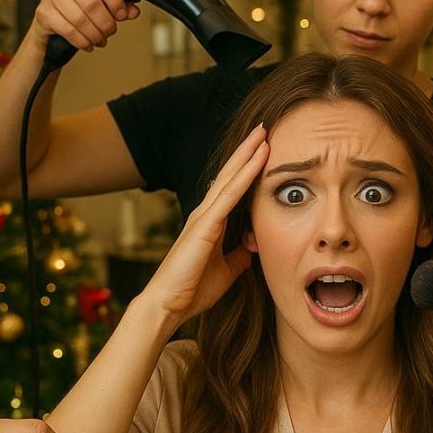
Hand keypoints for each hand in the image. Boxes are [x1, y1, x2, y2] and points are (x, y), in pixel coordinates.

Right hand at [31, 0, 139, 52]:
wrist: (54, 18)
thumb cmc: (85, 3)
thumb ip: (121, 4)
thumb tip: (133, 11)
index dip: (115, 0)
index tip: (121, 15)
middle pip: (91, 2)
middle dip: (106, 23)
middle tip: (110, 31)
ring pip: (80, 18)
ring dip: (95, 34)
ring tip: (101, 39)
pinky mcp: (43, 11)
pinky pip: (68, 30)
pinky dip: (82, 41)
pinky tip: (88, 44)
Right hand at [139, 125, 268, 326]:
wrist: (168, 305)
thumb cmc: (193, 289)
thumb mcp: (228, 269)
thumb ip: (240, 254)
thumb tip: (256, 243)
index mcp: (210, 223)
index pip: (231, 187)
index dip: (246, 167)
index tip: (263, 148)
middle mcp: (205, 214)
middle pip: (230, 174)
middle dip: (247, 150)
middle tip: (264, 127)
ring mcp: (203, 217)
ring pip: (230, 178)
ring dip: (247, 155)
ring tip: (263, 133)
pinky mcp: (204, 226)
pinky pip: (229, 196)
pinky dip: (245, 176)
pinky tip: (257, 160)